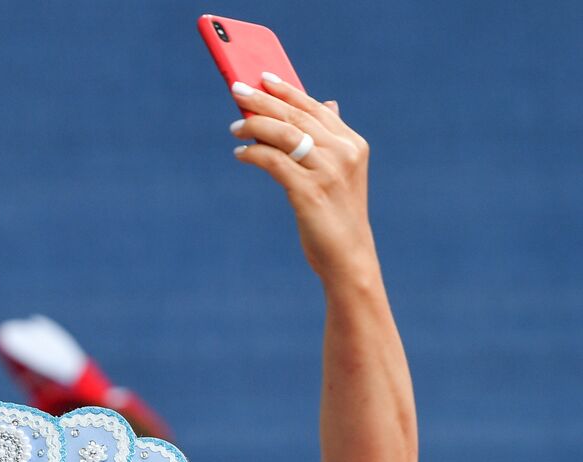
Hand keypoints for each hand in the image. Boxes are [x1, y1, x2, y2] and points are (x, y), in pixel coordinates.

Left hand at [229, 75, 376, 283]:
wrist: (348, 257)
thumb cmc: (337, 215)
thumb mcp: (340, 172)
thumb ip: (330, 138)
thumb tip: (328, 102)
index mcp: (352, 143)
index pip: (315, 107)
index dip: (287, 90)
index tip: (263, 78)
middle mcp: (343, 152)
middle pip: (295, 116)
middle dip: (263, 100)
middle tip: (237, 89)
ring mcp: (328, 171)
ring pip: (282, 134)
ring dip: (254, 126)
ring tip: (234, 127)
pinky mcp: (309, 192)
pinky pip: (273, 161)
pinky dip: (253, 154)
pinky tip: (240, 154)